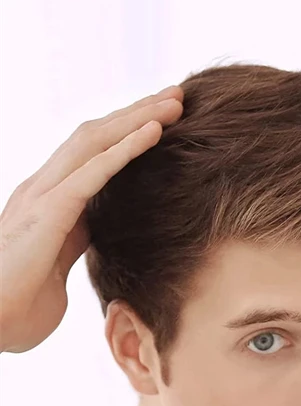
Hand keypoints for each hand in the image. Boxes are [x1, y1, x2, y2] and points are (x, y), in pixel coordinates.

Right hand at [0, 84, 183, 353]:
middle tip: (178, 96)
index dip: (128, 135)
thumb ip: (76, 245)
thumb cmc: (17, 309)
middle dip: (138, 113)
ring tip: (175, 101)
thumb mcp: (59, 268)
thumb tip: (101, 239)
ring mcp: (43, 196)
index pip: (94, 156)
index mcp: (50, 203)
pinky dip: (126, 149)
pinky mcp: (47, 212)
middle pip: (96, 137)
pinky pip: (93, 171)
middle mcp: (44, 189)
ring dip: (138, 118)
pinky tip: (155, 131)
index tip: (167, 122)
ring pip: (96, 141)